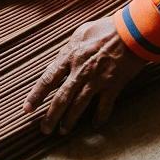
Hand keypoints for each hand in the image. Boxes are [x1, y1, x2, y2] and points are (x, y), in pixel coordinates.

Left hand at [23, 17, 144, 134]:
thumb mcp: (81, 32)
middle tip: (44, 130)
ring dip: (70, 120)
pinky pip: (104, 106)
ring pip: (79, 105)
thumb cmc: (107, 28)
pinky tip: (96, 125)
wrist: (132, 30)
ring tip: (63, 131)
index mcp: (70, 56)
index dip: (36, 96)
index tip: (27, 109)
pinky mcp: (113, 84)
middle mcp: (80, 71)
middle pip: (61, 98)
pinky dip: (100, 116)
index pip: (48, 80)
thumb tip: (60, 58)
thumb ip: (69, 47)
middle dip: (51, 116)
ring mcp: (96, 79)